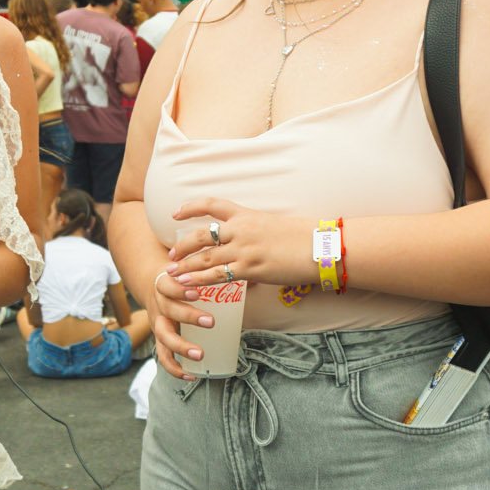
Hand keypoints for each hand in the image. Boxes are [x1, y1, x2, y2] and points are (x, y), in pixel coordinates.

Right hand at [148, 268, 210, 380]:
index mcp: (164, 286)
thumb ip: (210, 275)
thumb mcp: (187, 272)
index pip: (168, 285)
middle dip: (188, 316)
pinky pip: (164, 357)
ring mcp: (157, 324)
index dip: (180, 289)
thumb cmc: (180, 280)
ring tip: (200, 354)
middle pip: (169, 310)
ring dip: (181, 347)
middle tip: (211, 322)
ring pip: (164, 337)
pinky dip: (175, 369)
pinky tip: (191, 375)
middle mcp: (159, 305)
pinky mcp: (159, 340)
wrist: (154, 287)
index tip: (196, 292)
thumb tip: (252, 278)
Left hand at [164, 199, 310, 289]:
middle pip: (201, 234)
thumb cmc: (301, 237)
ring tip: (171, 271)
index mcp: (246, 214)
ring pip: (205, 256)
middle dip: (182, 244)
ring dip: (185, 265)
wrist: (318, 247)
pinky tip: (187, 285)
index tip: (175, 213)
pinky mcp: (249, 268)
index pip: (212, 204)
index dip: (190, 207)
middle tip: (170, 252)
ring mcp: (243, 249)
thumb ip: (254, 232)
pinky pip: (217, 274)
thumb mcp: (273, 226)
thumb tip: (247, 243)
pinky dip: (198, 280)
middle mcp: (240, 229)